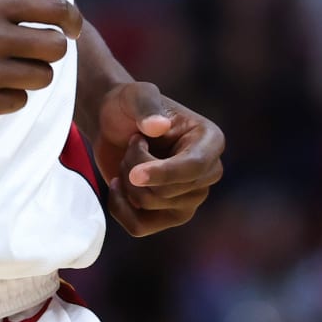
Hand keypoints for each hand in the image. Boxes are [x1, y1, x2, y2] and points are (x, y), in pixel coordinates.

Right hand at [0, 0, 81, 119]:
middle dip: (51, 51)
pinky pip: (18, 101)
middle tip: (34, 52)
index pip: (56, 9)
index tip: (70, 29)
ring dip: (32, 75)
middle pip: (55, 47)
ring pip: (42, 77)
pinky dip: (11, 96)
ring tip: (9, 69)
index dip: (72, 20)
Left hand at [94, 81, 223, 236]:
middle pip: (168, 191)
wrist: (112, 123)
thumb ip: (146, 105)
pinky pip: (140, 226)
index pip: (194, 167)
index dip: (164, 173)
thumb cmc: (128, 106)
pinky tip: (116, 184)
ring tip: (128, 159)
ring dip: (127, 181)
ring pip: (150, 204)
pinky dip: (119, 207)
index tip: (134, 174)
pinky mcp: (169, 215)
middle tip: (132, 143)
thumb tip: (159, 126)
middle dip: (135, 167)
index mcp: (210, 140)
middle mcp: (207, 172)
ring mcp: (190, 197)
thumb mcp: (135, 95)